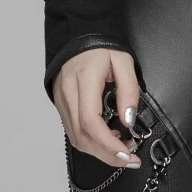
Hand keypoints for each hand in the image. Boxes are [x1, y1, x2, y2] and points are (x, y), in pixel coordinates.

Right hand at [53, 47, 141, 168]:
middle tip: (130, 158)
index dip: (108, 143)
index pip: (90, 121)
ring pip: (76, 137)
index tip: (127, 153)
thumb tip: (129, 120)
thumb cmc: (102, 45)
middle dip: (106, 154)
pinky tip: (108, 139)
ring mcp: (62, 100)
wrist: (80, 33)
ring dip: (99, 151)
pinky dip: (91, 141)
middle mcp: (68, 93)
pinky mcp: (61, 104)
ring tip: (123, 149)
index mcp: (84, 79)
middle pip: (82, 136)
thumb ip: (129, 90)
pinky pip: (73, 130)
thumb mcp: (124, 61)